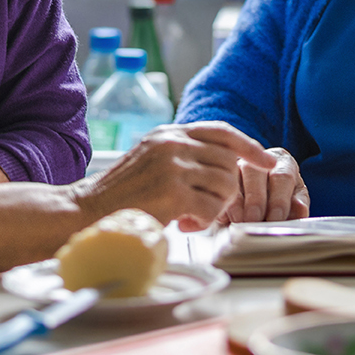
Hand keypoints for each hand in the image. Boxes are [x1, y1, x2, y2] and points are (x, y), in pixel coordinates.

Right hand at [73, 122, 277, 231]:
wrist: (87, 210)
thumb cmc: (123, 194)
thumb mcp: (153, 160)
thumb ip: (185, 155)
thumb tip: (228, 163)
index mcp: (169, 133)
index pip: (222, 131)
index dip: (249, 146)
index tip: (267, 161)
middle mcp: (172, 143)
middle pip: (228, 163)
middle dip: (225, 191)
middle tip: (204, 207)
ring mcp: (172, 165)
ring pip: (224, 186)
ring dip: (213, 208)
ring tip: (188, 215)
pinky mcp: (172, 191)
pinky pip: (211, 208)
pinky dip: (202, 222)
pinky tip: (182, 223)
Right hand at [217, 147, 309, 224]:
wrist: (258, 208)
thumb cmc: (279, 204)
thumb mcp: (292, 204)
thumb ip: (297, 207)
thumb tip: (300, 210)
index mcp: (283, 162)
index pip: (283, 177)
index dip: (279, 200)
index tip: (276, 219)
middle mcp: (258, 159)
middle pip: (255, 172)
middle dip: (256, 199)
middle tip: (255, 220)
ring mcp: (235, 164)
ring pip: (234, 176)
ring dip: (237, 202)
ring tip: (239, 221)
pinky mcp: (218, 175)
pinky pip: (217, 185)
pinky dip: (222, 203)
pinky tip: (225, 218)